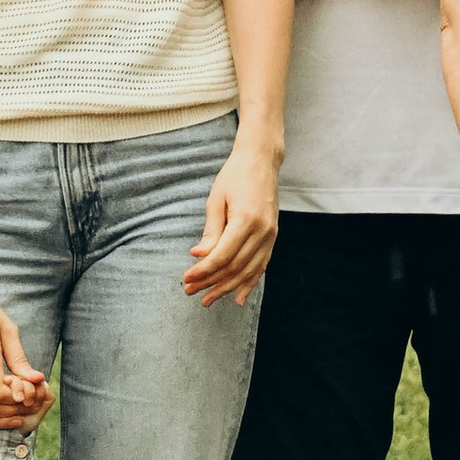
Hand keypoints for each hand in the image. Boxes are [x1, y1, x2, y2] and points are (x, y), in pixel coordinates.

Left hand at [185, 138, 279, 302]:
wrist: (261, 161)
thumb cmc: (235, 176)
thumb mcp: (216, 200)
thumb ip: (210, 231)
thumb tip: (198, 255)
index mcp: (246, 219)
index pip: (222, 256)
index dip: (203, 271)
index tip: (186, 279)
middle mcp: (262, 231)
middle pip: (234, 267)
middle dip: (211, 283)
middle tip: (190, 292)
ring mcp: (270, 235)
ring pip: (248, 271)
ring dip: (227, 287)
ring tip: (208, 299)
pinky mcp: (273, 236)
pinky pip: (261, 265)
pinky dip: (249, 282)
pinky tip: (238, 297)